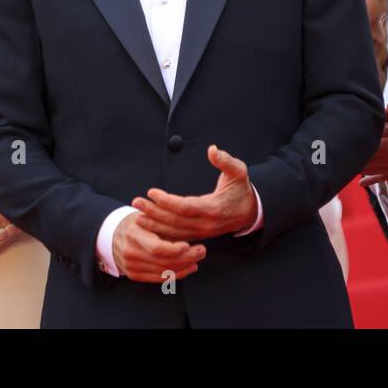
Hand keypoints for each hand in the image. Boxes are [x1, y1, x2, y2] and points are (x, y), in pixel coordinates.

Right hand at [111, 213, 203, 283]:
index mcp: (133, 234)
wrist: (111, 235)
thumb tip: (188, 229)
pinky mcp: (134, 275)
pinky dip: (175, 274)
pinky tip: (188, 268)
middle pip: (163, 261)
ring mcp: (131, 266)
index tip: (188, 245)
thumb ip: (163, 223)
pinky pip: (158, 278)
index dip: (175, 249)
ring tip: (197, 259)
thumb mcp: (146, 215)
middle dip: (186, 257)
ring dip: (184, 267)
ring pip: (163, 271)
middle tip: (202, 250)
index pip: (157, 247)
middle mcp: (131, 252)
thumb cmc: (135, 222)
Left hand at [132, 145, 257, 241]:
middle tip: (137, 202)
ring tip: (137, 216)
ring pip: (174, 232)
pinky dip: (162, 233)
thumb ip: (225, 161)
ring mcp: (201, 233)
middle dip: (154, 212)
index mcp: (213, 208)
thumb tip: (212, 149)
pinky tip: (149, 227)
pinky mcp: (198, 235)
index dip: (167, 201)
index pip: (185, 207)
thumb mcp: (239, 171)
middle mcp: (206, 224)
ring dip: (154, 224)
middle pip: (175, 221)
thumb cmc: (241, 189)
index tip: (151, 192)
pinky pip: (177, 237)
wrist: (250, 211)